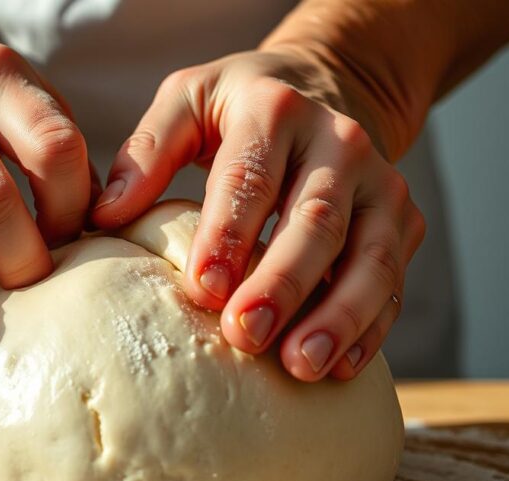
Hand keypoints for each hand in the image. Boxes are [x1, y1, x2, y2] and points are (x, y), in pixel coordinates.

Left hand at [92, 46, 424, 381]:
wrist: (332, 84)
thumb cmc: (241, 106)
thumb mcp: (188, 99)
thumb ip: (147, 149)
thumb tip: (103, 215)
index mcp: (275, 110)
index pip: (251, 176)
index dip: (228, 234)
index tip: (203, 289)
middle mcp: (339, 143)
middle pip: (316, 221)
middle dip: (282, 284)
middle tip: (246, 337)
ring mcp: (381, 184)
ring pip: (369, 257)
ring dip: (338, 317)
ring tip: (301, 367)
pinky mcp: (404, 220)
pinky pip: (392, 280)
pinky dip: (371, 328)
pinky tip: (340, 368)